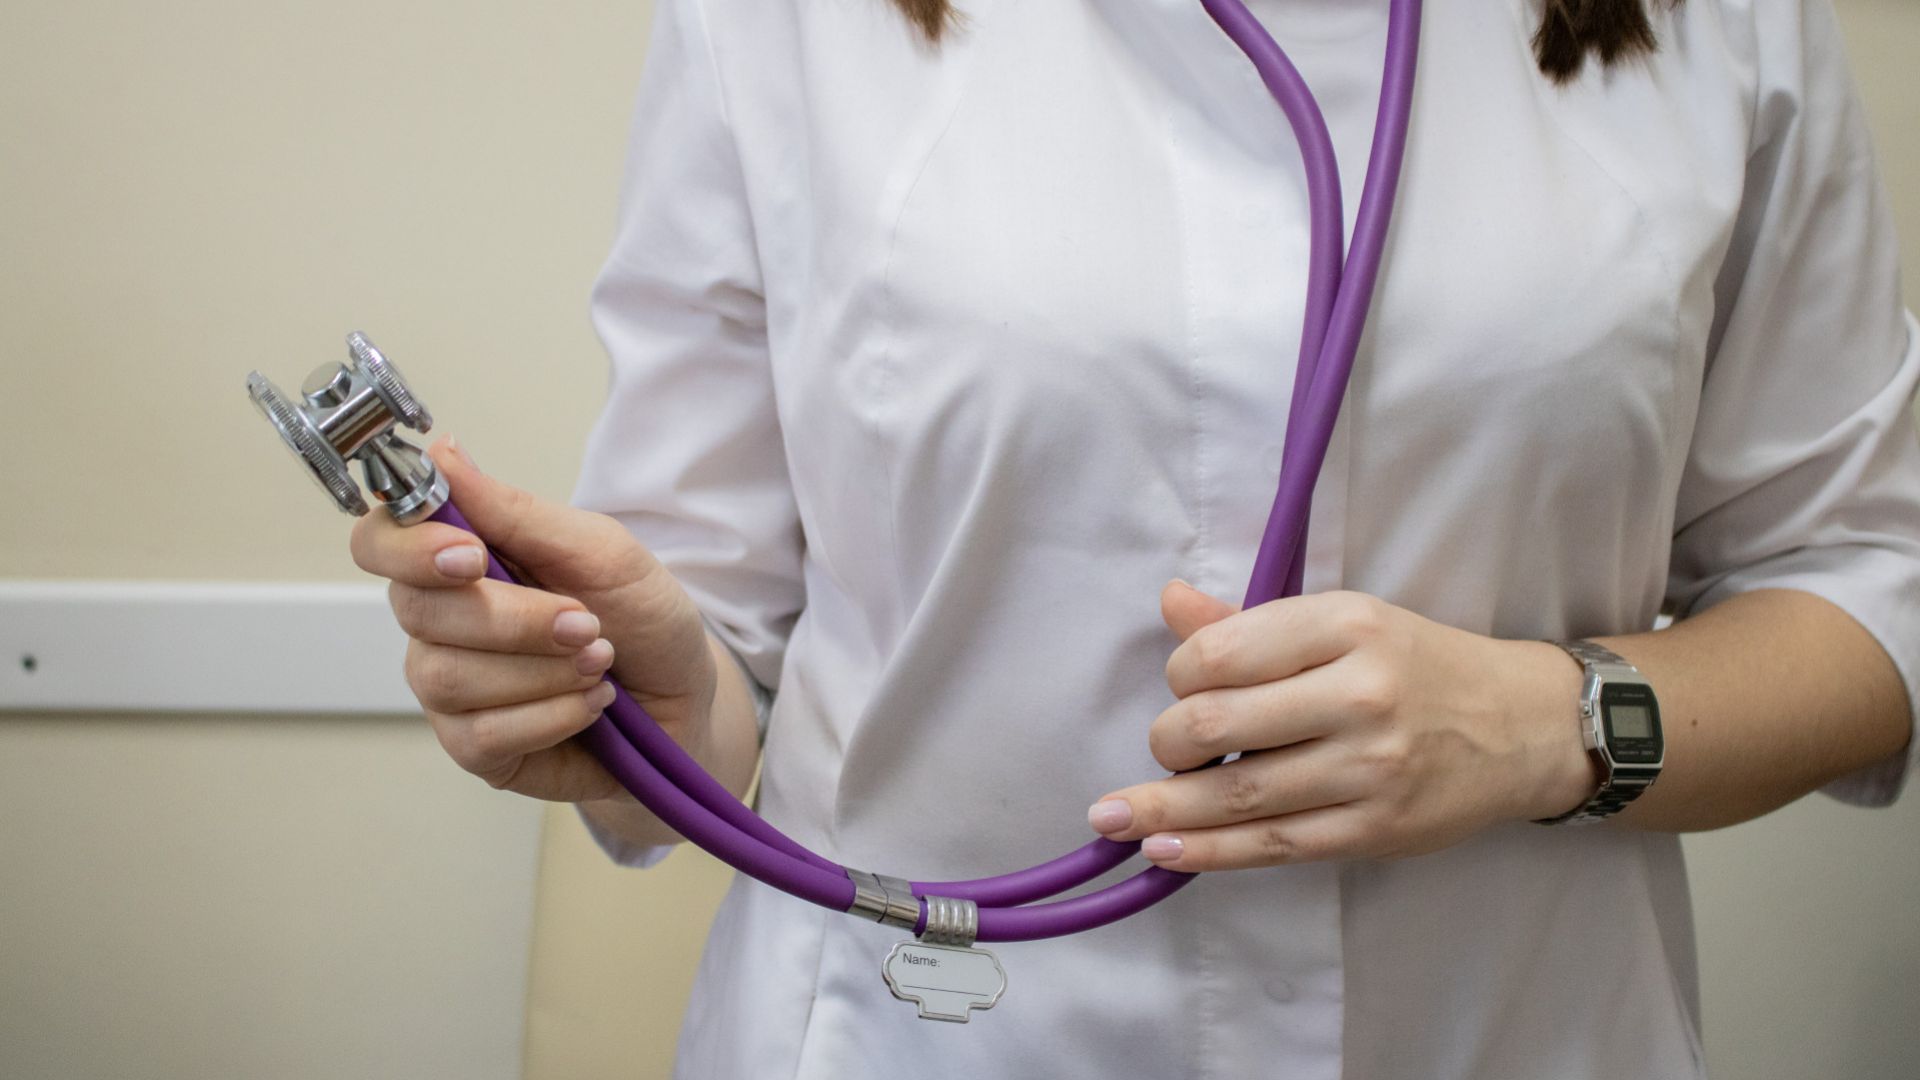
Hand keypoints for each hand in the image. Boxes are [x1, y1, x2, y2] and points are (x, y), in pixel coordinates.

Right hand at [350, 438, 717, 804]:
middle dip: (515, 619)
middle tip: (586, 623)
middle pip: (420, 612)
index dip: (410, 548)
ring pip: (448, 677)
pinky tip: (590, 705)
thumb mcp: (601, 551)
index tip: (473, 557)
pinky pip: (481, 734)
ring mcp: (450, 689)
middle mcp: (440, 622)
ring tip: (599, 663)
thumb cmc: (640, 618)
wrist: (684, 699)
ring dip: (542, 670)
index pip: (381, 542)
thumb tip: (442, 453)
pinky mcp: (474, 747)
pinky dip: (552, 715)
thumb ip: (518, 511)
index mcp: (461, 559)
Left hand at [1085, 582, 1593, 869]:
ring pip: (1239, 794)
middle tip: (1165, 747)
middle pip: (1219, 724)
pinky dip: (1209, 852)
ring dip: (1164, 810)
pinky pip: (1273, 846)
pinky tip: (1164, 851)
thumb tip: (1169, 600)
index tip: (1184, 685)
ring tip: (1112, 820)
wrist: (1521, 726)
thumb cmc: (1414, 665)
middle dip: (1168, 741)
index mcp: (1345, 625)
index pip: (1222, 652)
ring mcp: (1369, 768)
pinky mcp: (1374, 829)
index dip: (1179, 674)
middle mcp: (1358, 695)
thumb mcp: (1342, 623)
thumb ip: (1250, 624)